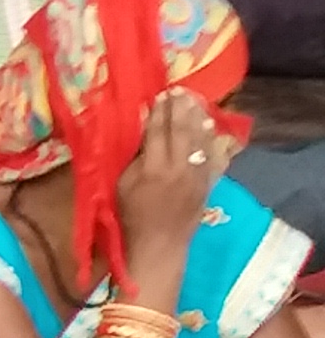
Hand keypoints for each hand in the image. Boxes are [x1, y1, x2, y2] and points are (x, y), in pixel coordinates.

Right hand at [116, 88, 235, 259]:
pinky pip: (215, 158)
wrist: (158, 246)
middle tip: (179, 91)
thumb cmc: (131, 216)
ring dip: (198, 119)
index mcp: (153, 168)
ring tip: (195, 102)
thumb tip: (141, 132)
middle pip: (182, 132)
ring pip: (201, 141)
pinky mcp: (207, 185)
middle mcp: (179, 169)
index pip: (157, 132)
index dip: (158, 112)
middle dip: (180, 109)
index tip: (158, 95)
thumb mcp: (122, 185)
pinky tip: (212, 128)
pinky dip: (214, 141)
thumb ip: (134, 157)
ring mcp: (197, 176)